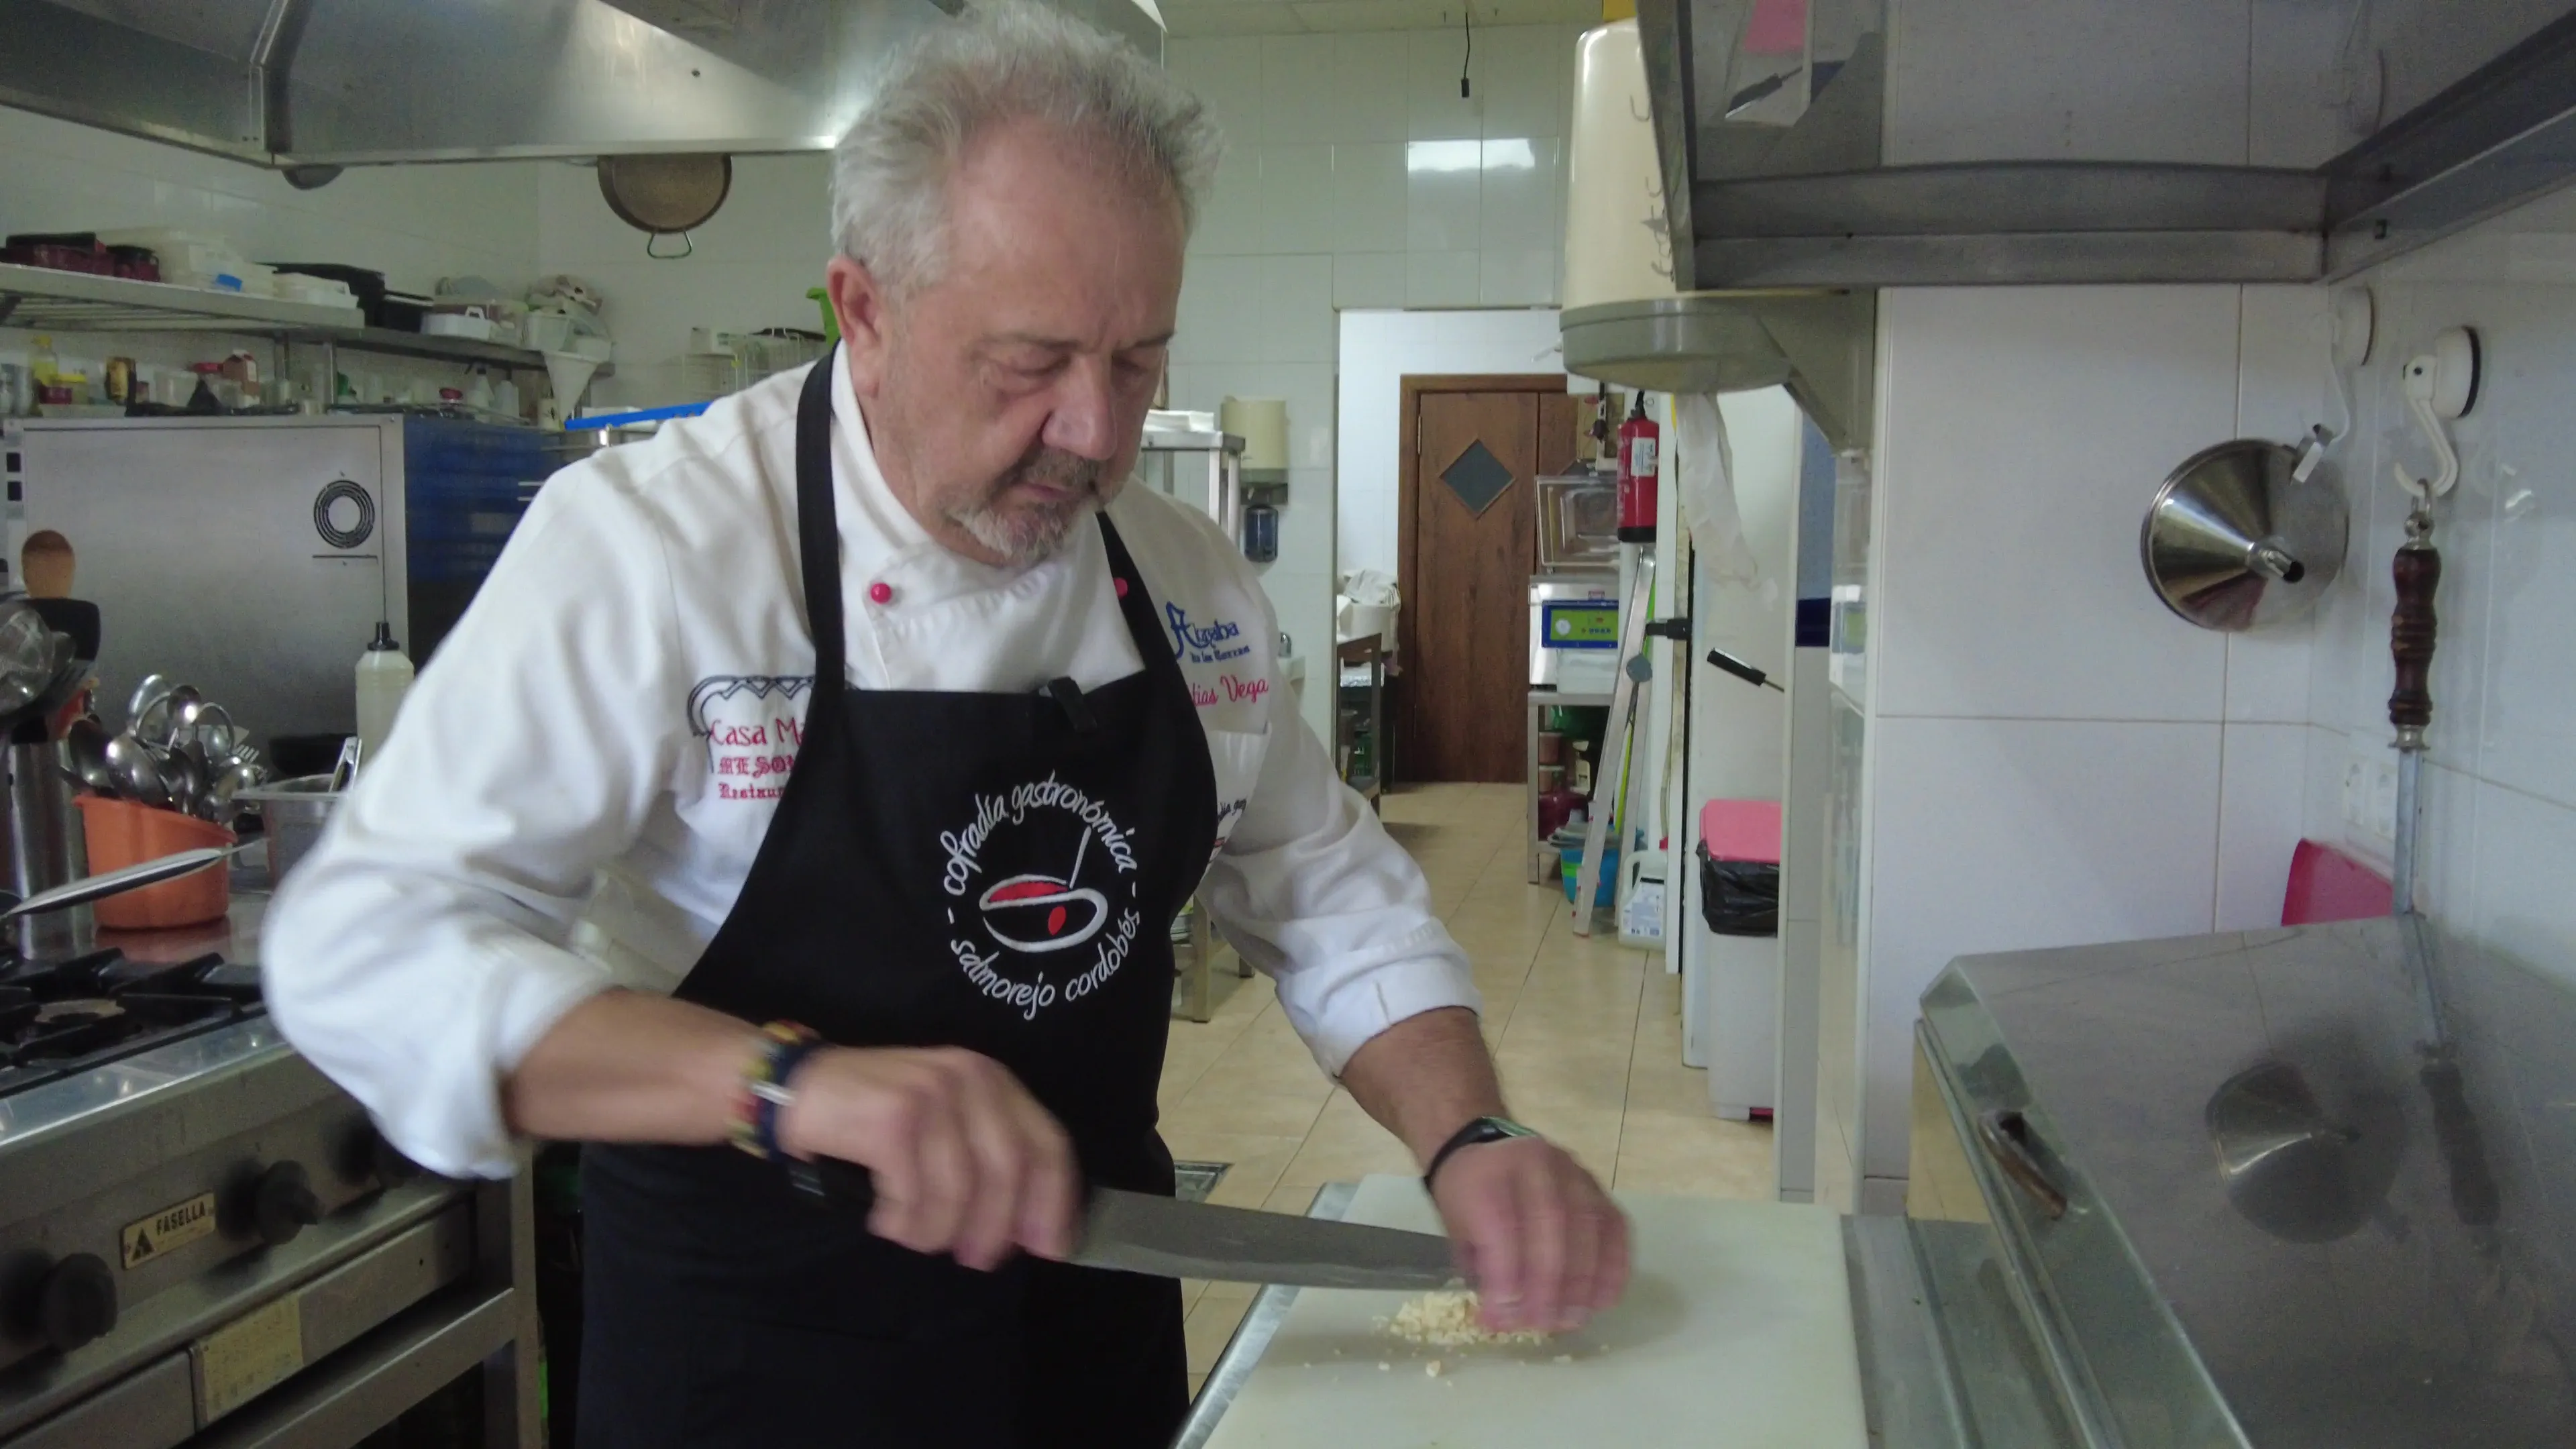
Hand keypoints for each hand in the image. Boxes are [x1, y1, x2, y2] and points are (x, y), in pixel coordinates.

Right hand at [774, 1046, 1078, 1270]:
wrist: (795, 1088)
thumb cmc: (873, 1116)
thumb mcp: (944, 1121)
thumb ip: (986, 1158)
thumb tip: (1026, 1229)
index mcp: (991, 1080)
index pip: (1047, 1142)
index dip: (1055, 1201)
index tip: (1049, 1248)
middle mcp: (968, 1078)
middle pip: (1009, 1169)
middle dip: (997, 1226)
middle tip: (975, 1258)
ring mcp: (930, 1095)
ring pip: (960, 1191)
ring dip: (939, 1231)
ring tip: (914, 1236)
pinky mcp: (891, 1119)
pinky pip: (913, 1196)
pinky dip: (902, 1222)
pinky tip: (884, 1220)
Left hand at [1429, 1136, 1629, 1334]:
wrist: (1485, 1152)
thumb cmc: (1469, 1198)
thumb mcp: (1459, 1232)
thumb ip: (1482, 1272)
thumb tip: (1504, 1319)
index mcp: (1488, 1172)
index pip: (1501, 1223)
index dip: (1505, 1276)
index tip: (1502, 1318)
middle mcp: (1534, 1163)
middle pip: (1551, 1222)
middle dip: (1549, 1284)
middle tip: (1542, 1324)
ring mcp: (1572, 1172)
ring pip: (1588, 1224)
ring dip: (1583, 1281)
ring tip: (1572, 1320)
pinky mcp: (1597, 1188)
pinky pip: (1615, 1226)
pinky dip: (1613, 1267)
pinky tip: (1602, 1300)